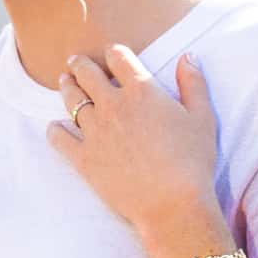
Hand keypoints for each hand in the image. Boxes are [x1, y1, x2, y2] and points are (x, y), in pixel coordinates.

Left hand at [47, 47, 219, 242]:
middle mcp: (113, 105)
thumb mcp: (202, 118)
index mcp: (142, 90)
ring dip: (66, 88)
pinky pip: (59, 138)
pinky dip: (55, 131)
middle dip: (80, 65)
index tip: (110, 53)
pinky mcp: (83, 159)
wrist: (172, 204)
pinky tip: (55, 128)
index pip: (119, 58)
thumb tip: (187, 57)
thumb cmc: (193, 162)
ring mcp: (94, 132)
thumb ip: (194, 84)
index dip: (113, 53)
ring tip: (65, 83)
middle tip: (75, 62)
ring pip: (71, 101)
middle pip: (87, 74)